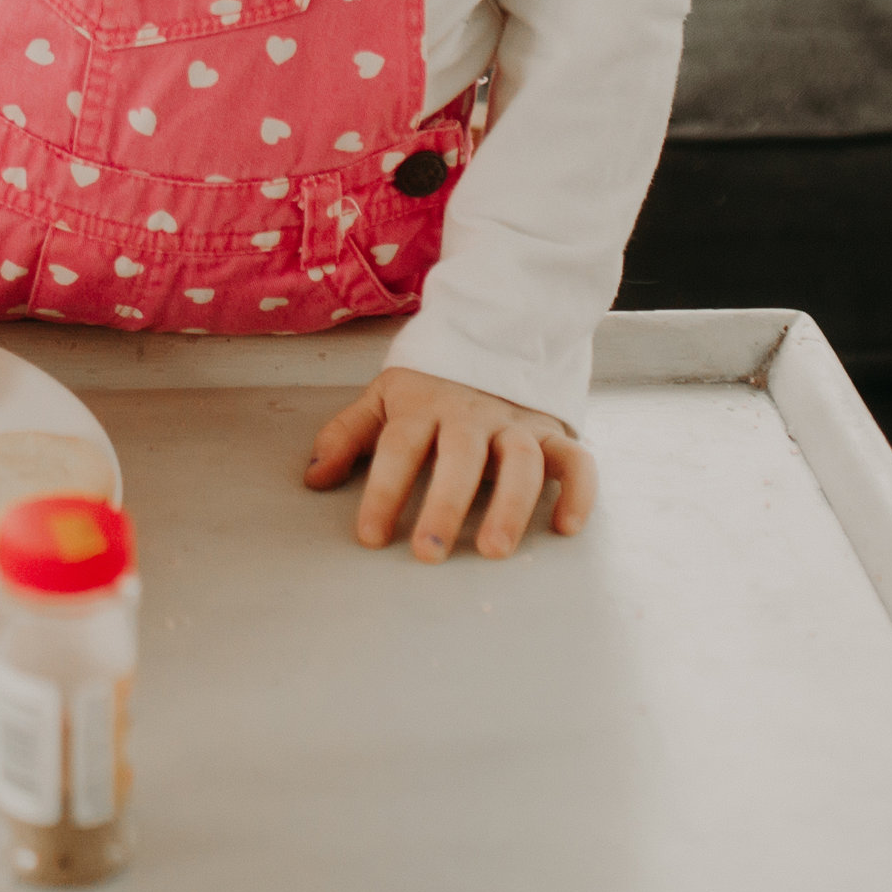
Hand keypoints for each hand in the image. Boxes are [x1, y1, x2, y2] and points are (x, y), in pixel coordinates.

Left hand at [303, 365, 597, 561]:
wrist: (490, 338)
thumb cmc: (428, 386)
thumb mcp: (381, 399)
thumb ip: (346, 436)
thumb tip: (313, 479)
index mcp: (422, 405)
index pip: (399, 448)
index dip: (383, 492)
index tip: (370, 537)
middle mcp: (471, 414)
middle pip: (459, 456)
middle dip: (444, 504)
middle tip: (429, 553)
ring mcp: (516, 423)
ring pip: (521, 460)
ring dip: (510, 505)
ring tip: (493, 550)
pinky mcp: (555, 432)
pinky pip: (576, 459)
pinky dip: (578, 492)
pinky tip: (566, 528)